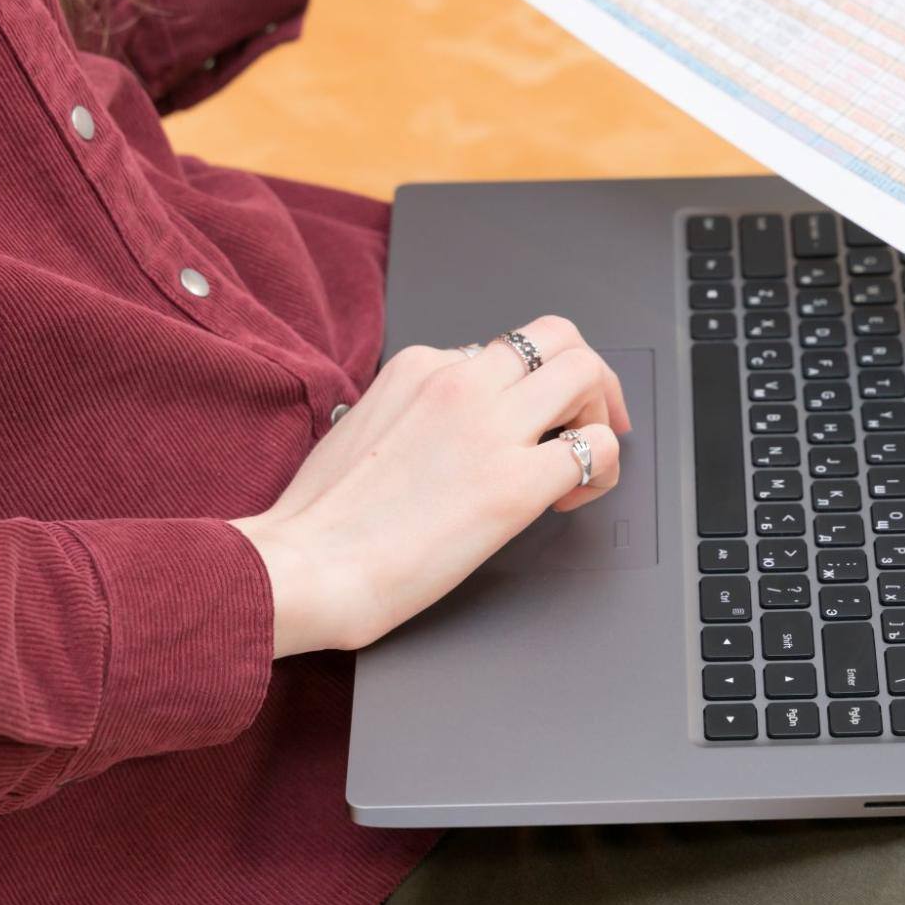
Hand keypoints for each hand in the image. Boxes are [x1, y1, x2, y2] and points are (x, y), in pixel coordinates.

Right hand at [230, 316, 630, 657]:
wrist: (303, 566)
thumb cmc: (319, 520)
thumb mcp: (364, 429)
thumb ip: (415, 412)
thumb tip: (452, 429)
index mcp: (417, 366)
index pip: (500, 351)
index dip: (523, 389)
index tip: (523, 422)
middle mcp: (459, 380)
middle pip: (558, 337)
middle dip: (587, 377)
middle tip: (589, 420)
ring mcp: (491, 427)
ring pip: (586, 374)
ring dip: (601, 413)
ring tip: (584, 457)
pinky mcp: (515, 484)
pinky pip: (596, 450)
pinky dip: (602, 472)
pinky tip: (569, 501)